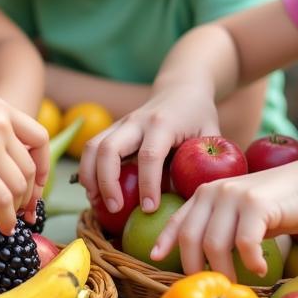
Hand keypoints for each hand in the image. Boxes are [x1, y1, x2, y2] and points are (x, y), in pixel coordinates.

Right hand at [0, 88, 48, 232]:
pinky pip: (2, 200)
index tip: (36, 184)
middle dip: (27, 195)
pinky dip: (6, 218)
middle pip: (29, 168)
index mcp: (0, 108)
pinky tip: (0, 227)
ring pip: (18, 187)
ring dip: (12, 208)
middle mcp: (0, 126)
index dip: (44, 166)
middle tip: (18, 211)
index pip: (40, 138)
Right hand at [78, 87, 220, 214]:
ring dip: (89, 177)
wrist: (180, 89)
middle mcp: (137, 121)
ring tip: (97, 203)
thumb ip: (203, 165)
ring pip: (92, 147)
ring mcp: (120, 124)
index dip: (147, 184)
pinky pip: (92, 149)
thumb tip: (193, 203)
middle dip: (107, 181)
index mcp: (163, 123)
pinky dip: (88, 171)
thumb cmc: (198, 117)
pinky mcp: (112, 130)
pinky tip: (94, 192)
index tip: (149, 208)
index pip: (150, 155)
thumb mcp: (209, 137)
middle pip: (109, 148)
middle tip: (114, 208)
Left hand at [150, 161, 297, 276]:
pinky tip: (260, 269)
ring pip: (214, 244)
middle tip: (211, 286)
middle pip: (190, 238)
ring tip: (237, 283)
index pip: (178, 220)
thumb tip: (202, 259)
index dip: (164, 240)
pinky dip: (250, 261)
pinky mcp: (255, 203)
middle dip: (195, 267)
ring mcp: (233, 195)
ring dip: (225, 270)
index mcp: (205, 193)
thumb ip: (220, 226)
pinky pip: (244, 243)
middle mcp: (213, 191)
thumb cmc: (276, 205)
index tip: (155, 258)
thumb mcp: (239, 213)